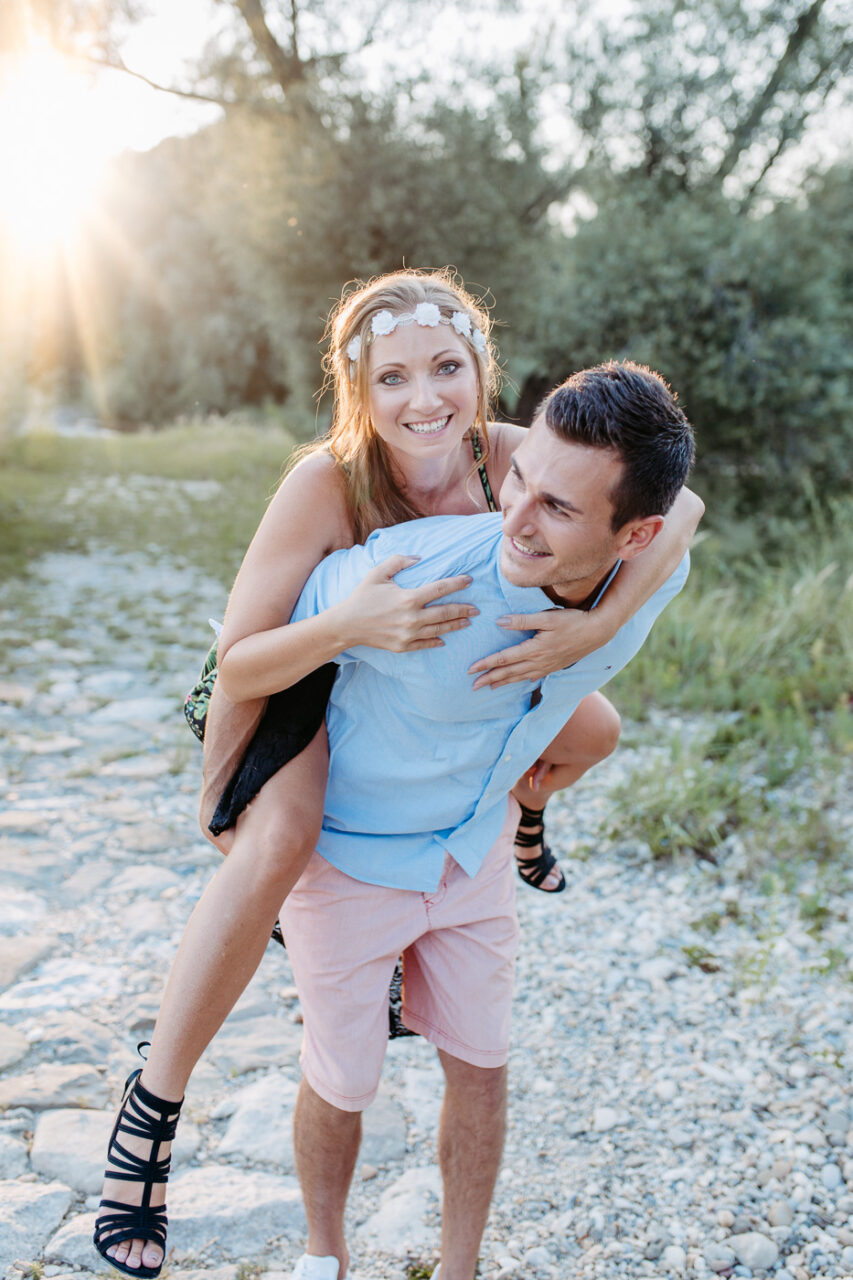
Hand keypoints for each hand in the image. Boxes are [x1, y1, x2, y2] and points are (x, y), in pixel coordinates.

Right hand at [342, 555, 477, 651]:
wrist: (346, 625)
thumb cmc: (362, 597)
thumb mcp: (378, 573)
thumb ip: (399, 561)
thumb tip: (419, 558)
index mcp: (409, 598)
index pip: (440, 589)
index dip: (457, 583)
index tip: (469, 580)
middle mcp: (412, 618)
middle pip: (446, 612)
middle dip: (463, 609)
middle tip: (476, 609)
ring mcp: (408, 634)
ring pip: (440, 630)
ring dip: (455, 625)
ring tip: (467, 622)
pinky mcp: (403, 646)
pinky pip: (425, 644)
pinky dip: (437, 641)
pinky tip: (444, 639)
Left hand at [468, 607, 604, 688]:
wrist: (597, 632)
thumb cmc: (572, 621)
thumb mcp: (547, 617)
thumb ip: (522, 620)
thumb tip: (499, 622)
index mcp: (534, 649)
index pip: (504, 658)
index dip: (486, 664)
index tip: (471, 669)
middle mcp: (538, 661)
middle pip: (509, 672)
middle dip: (490, 678)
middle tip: (472, 686)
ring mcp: (547, 666)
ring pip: (520, 677)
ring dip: (503, 682)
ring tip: (489, 686)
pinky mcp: (554, 666)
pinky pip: (533, 676)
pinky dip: (522, 680)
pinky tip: (519, 682)